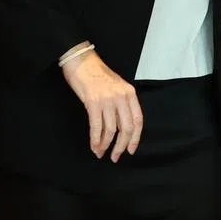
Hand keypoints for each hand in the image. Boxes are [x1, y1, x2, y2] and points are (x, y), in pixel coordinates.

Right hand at [60, 47, 142, 161]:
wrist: (83, 62)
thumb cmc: (99, 75)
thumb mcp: (118, 86)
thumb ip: (122, 103)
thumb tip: (122, 126)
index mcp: (130, 93)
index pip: (138, 120)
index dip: (135, 138)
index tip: (131, 150)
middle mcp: (121, 97)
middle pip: (126, 128)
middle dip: (121, 146)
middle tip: (115, 157)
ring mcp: (107, 99)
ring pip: (110, 130)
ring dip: (105, 144)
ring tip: (101, 152)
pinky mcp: (93, 102)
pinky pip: (96, 126)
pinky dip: (95, 139)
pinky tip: (94, 146)